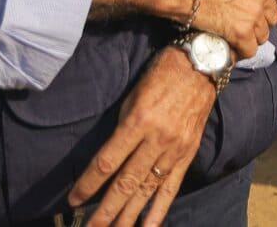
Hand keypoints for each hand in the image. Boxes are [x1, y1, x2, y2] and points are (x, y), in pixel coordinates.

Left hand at [67, 47, 218, 226]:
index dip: (88, 184)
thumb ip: (122, 130)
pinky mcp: (188, 154)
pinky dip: (159, 211)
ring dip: (128, 216)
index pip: (108, 161)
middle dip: (106, 211)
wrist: (203, 64)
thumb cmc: (161, 74)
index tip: (73, 200)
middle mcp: (158, 139)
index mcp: (139, 121)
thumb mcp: (134, 96)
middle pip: (126, 183)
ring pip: (147, 190)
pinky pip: (171, 187)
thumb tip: (108, 162)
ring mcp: (175, 149)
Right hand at [188, 0, 276, 60]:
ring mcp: (252, 12)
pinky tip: (230, 50)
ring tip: (236, 40)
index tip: (262, 2)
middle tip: (245, 25)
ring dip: (250, 39)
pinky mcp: (241, 31)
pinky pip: (250, 49)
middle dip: (261, 21)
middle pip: (274, 14)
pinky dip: (240, 52)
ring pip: (263, 35)